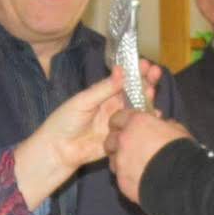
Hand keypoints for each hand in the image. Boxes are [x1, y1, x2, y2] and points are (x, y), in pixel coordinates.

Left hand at [14, 59, 165, 208]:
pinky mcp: (120, 138)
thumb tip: (121, 70)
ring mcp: (118, 123)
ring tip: (153, 91)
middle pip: (134, 93)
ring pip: (137, 109)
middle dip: (146, 82)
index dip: (135, 72)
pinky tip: (154, 114)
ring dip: (147, 99)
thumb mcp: (83, 101)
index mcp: (102, 95)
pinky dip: (145, 121)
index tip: (145, 64)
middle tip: (155, 72)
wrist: (57, 150)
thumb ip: (103, 88)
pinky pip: (135, 129)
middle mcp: (112, 107)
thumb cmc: (64, 122)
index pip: (122, 80)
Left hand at [105, 109, 190, 204]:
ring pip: (112, 159)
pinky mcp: (121, 180)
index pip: (118, 117)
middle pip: (110, 139)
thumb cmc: (182, 151)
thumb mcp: (178, 130)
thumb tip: (164, 124)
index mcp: (136, 123)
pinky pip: (120, 176)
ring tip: (134, 165)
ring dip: (120, 160)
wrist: (181, 181)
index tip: (127, 125)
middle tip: (129, 146)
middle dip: (117, 142)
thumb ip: (165, 125)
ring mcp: (120, 162)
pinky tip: (139, 178)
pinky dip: (126, 176)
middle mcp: (123, 140)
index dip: (122, 121)